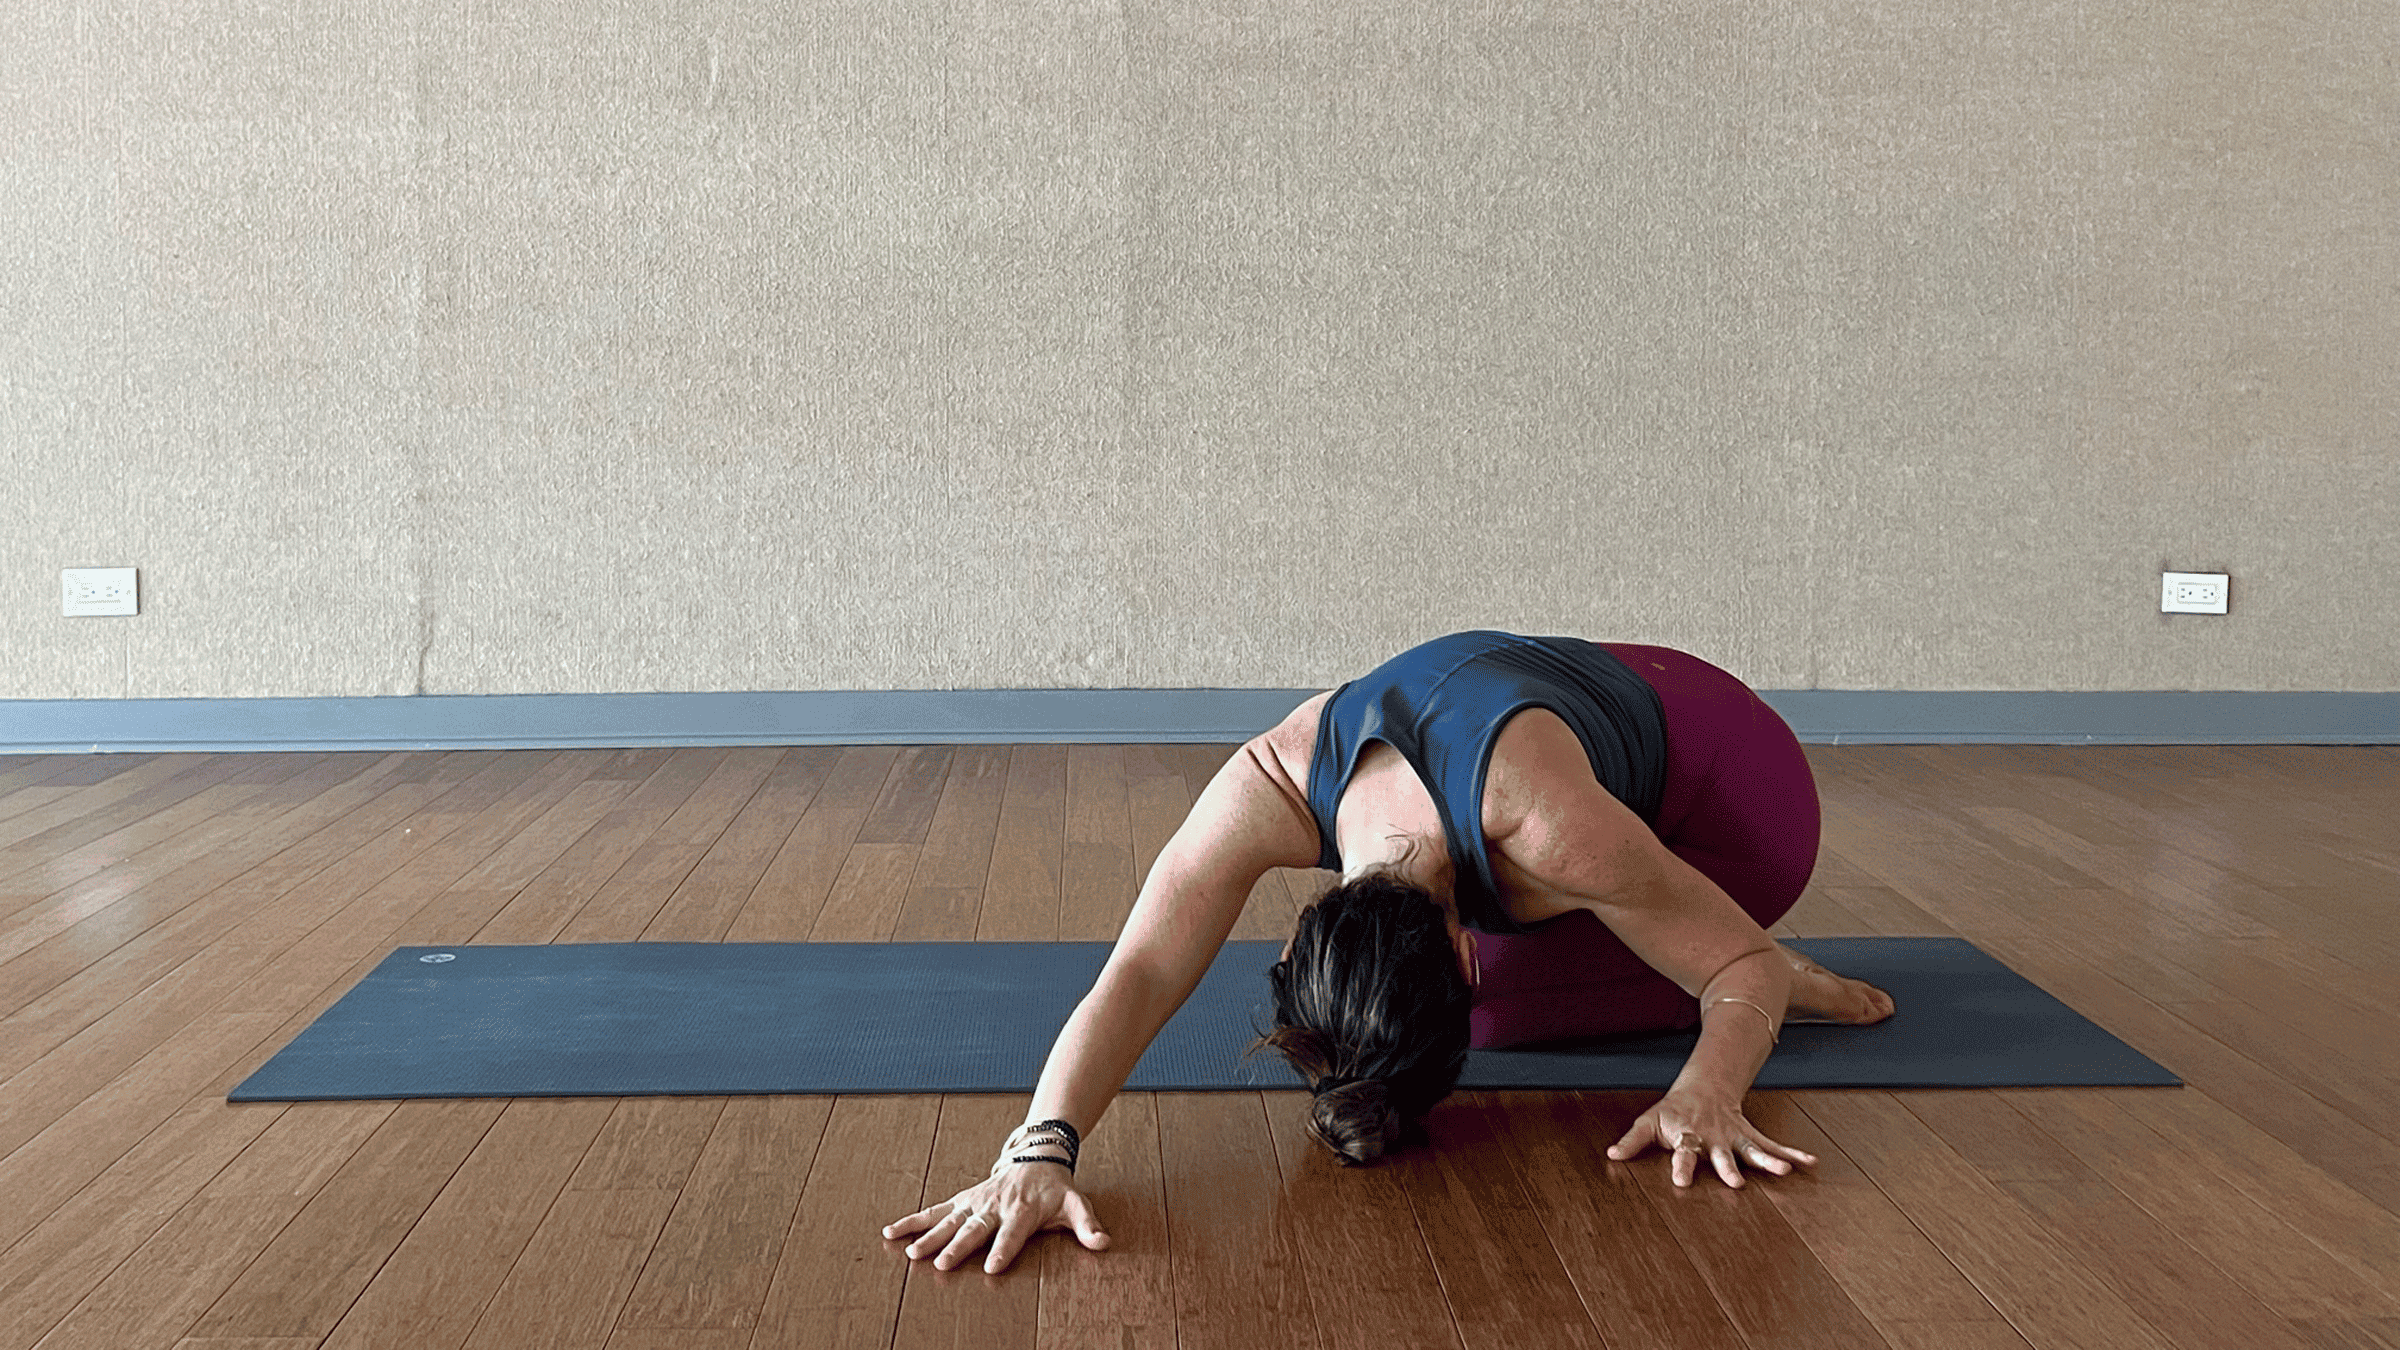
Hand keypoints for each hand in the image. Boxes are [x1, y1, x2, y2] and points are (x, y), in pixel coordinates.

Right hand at [881, 1161, 1109, 1273]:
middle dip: (958, 1246)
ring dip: (929, 1236)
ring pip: (950, 1219)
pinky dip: (913, 1220)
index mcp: (1023, 1210)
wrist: (1037, 1157)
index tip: (992, 1267)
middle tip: (942, 1264)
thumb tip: (1103, 1243)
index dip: (1004, 1249)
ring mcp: (975, 1201)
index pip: (1013, 1233)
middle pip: (976, 1228)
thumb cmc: (1055, 1189)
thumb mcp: (1076, 1205)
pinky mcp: (962, 1199)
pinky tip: (892, 1231)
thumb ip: (1088, 1225)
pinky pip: (935, 1211)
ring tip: (911, 1253)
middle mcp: (996, 1205)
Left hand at [1605, 1087, 1817, 1187]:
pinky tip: (1810, 1162)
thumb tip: (1611, 1156)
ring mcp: (1735, 1137)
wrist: (1703, 1086)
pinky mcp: (1750, 1136)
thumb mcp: (1649, 1122)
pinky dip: (1793, 1153)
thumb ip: (1632, 1141)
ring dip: (1769, 1160)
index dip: (1681, 1166)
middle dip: (1728, 1169)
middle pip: (1721, 1155)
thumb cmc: (1673, 1110)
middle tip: (1736, 1184)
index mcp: (1689, 1136)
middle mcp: (1714, 1139)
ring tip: (1785, 1171)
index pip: (1684, 1152)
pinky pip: (1773, 1145)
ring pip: (1753, 1150)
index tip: (1681, 1181)